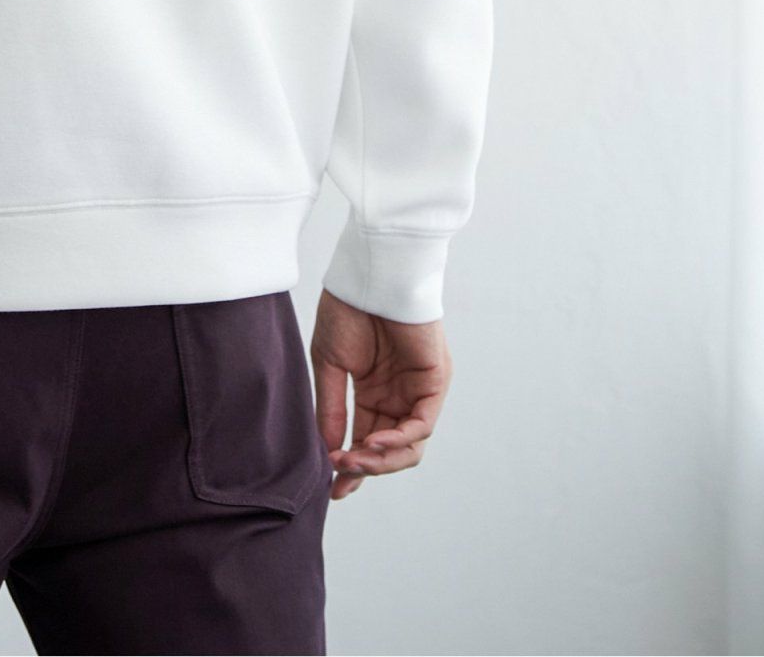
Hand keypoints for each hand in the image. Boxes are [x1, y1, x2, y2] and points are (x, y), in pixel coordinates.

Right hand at [311, 289, 451, 500]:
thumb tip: (328, 451)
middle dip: (365, 469)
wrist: (369, 274)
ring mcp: (418, 390)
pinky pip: (423, 424)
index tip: (332, 489)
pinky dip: (401, 439)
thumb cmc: (348, 309)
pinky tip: (374, 442)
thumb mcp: (330, 364)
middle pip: (389, 451)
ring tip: (354, 460)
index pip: (366, 441)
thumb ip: (332, 408)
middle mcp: (398, 396)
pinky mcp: (435, 381)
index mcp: (373, 392)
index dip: (351, 468)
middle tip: (340, 474)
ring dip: (382, 460)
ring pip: (409, 446)